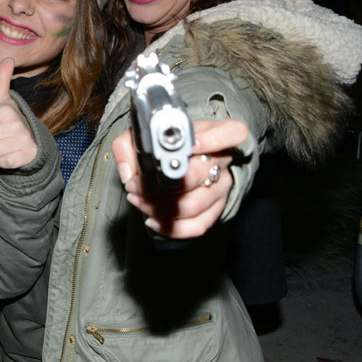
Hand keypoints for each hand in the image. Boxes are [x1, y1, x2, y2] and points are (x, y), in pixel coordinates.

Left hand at [0, 59, 37, 168]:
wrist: (31, 140)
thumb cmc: (8, 119)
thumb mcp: (2, 100)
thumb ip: (2, 80)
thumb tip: (7, 58)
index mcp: (6, 111)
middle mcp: (16, 125)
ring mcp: (22, 142)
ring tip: (4, 143)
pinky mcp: (25, 158)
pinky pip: (2, 163)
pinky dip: (4, 161)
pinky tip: (11, 153)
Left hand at [112, 119, 249, 238]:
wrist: (174, 158)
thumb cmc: (160, 143)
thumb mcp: (142, 133)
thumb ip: (128, 146)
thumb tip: (129, 173)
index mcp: (216, 133)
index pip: (233, 133)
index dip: (214, 140)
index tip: (190, 145)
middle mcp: (223, 160)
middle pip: (197, 175)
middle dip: (159, 184)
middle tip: (134, 185)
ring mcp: (222, 187)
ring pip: (194, 204)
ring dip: (159, 207)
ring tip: (136, 200)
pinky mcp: (216, 209)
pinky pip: (199, 225)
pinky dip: (172, 228)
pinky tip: (152, 220)